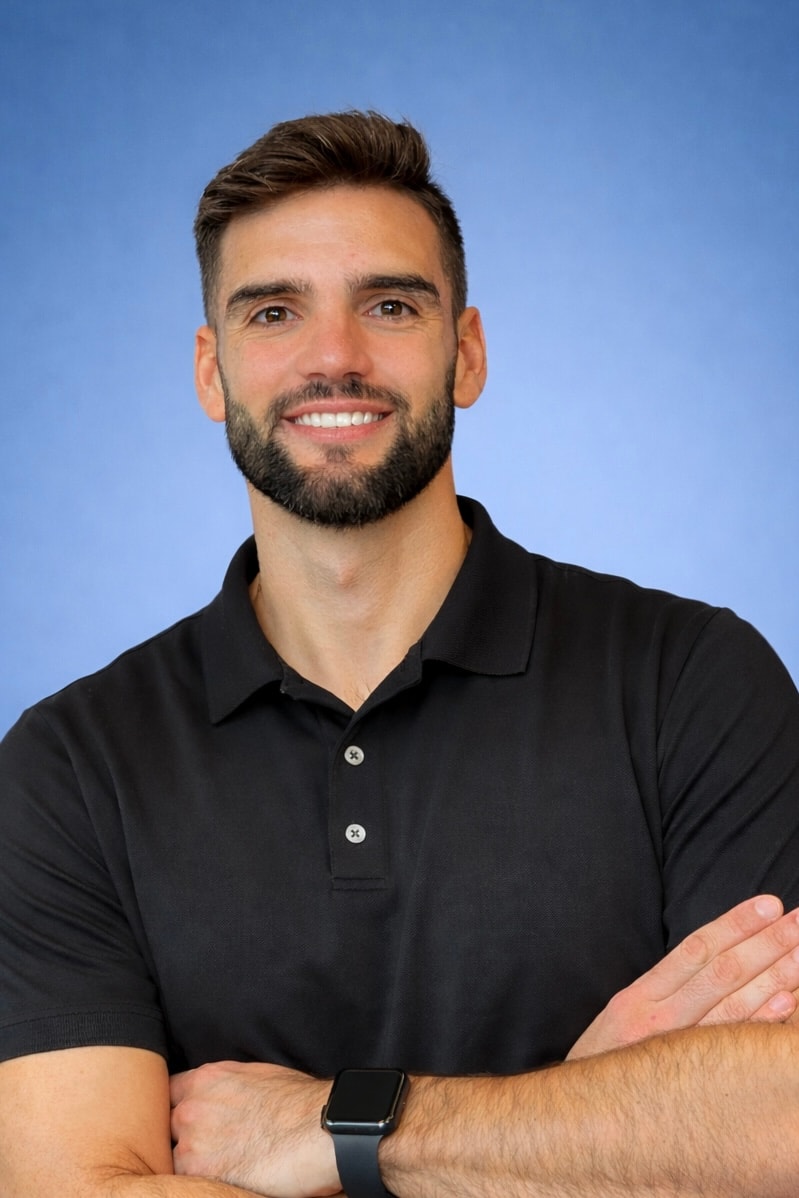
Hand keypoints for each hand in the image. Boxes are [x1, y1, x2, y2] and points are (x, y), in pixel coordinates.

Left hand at [170, 1060, 340, 1196]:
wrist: (317, 1128)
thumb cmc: (300, 1103)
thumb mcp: (257, 1076)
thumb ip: (227, 1086)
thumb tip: (224, 1099)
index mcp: (207, 1079)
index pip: (170, 1091)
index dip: (180, 1106)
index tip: (192, 1119)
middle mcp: (192, 1108)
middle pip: (171, 1126)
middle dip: (187, 1136)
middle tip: (212, 1146)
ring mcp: (192, 1143)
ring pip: (176, 1158)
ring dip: (194, 1163)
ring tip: (227, 1163)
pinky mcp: (200, 1175)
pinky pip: (187, 1181)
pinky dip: (203, 1182)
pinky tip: (230, 1177)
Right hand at [567, 895, 798, 1059]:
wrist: (577, 1119)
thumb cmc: (607, 1064)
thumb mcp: (623, 1016)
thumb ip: (664, 990)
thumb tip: (715, 961)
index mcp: (641, 996)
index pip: (696, 948)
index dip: (735, 923)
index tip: (770, 903)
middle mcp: (658, 1019)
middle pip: (722, 972)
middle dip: (767, 943)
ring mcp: (675, 1051)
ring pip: (733, 1005)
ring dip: (776, 977)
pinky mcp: (689, 1082)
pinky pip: (731, 1047)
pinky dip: (760, 1023)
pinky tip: (788, 1005)